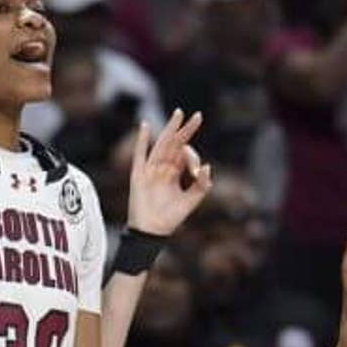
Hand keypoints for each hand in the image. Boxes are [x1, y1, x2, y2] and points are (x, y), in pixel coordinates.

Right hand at [127, 108, 212, 236]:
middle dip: (186, 130)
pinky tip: (145, 126)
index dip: (193, 157)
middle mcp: (162, 169)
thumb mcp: (191, 201)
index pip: (185, 156)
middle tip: (198, 116)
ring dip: (170, 130)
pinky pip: (140, 155)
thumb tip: (207, 167)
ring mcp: (150, 170)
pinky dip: (142, 141)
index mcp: (174, 174)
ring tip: (178, 114)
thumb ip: (201, 185)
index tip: (197, 170)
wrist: (152, 232)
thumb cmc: (170, 218)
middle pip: (175, 144)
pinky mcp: (139, 175)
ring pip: (162, 145)